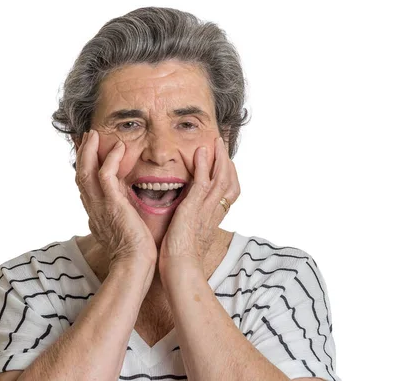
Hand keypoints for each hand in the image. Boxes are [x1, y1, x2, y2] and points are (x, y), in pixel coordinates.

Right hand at [75, 130, 156, 266]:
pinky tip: (118, 148)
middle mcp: (94, 207)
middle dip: (82, 154)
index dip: (84, 165)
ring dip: (89, 151)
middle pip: (80, 174)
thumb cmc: (134, 249)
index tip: (86, 148)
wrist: (135, 264)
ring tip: (94, 134)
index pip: (85, 183)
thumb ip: (118, 213)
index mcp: (96, 212)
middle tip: (86, 136)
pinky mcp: (112, 205)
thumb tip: (121, 205)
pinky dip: (110, 160)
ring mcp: (100, 206)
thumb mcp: (122, 226)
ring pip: (86, 172)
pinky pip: (106, 176)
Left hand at [159, 137, 239, 272]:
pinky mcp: (194, 208)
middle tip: (222, 144)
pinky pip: (202, 182)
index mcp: (213, 217)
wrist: (179, 268)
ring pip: (220, 178)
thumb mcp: (190, 233)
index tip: (224, 161)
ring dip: (218, 158)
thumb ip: (191, 221)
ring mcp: (206, 209)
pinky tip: (201, 152)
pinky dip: (203, 166)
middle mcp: (214, 211)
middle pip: (230, 181)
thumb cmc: (180, 256)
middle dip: (227, 161)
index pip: (228, 191)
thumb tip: (185, 216)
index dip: (229, 174)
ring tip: (216, 142)